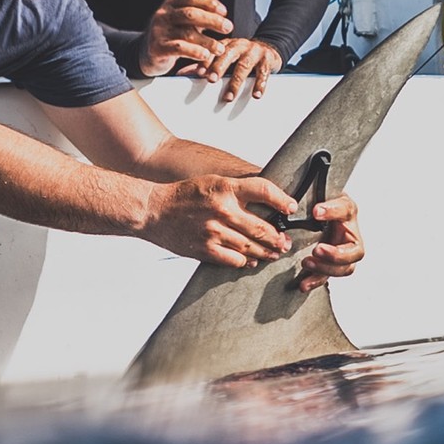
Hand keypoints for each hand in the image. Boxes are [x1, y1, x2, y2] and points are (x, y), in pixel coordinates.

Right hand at [138, 0, 235, 77]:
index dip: (208, 2)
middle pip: (191, 14)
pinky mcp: (157, 47)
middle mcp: (163, 15)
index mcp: (170, 4)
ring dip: (208, 41)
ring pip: (187, 33)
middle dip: (212, 20)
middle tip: (228, 27)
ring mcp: (158, 31)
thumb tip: (223, 17)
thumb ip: (197, 17)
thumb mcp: (181, 22)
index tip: (224, 11)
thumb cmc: (171, 35)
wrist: (146, 53)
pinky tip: (205, 55)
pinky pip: (179, 48)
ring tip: (220, 48)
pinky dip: (195, 51)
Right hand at [140, 174, 293, 268]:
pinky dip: (246, 261)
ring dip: (267, 251)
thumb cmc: (183, 195)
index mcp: (225, 188)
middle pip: (262, 227)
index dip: (282, 200)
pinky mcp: (205, 249)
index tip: (291, 208)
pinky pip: (235, 259)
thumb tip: (265, 201)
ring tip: (274, 252)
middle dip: (278, 237)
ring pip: (251, 246)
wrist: (153, 210)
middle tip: (286, 241)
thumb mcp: (212, 183)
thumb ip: (237, 191)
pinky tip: (252, 260)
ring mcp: (214, 231)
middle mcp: (222, 209)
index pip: (264, 191)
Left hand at [202, 38, 284, 101]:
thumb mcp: (224, 57)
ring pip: (244, 65)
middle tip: (211, 80)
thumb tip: (181, 74)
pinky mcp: (268, 59)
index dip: (207, 61)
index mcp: (226, 44)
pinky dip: (260, 84)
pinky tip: (256, 95)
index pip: (215, 50)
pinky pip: (264, 72)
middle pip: (228, 55)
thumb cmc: (241, 56)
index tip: (199, 73)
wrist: (269, 48)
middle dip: (219, 67)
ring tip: (229, 97)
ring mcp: (255, 51)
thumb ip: (205, 65)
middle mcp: (240, 45)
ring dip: (236, 82)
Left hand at [294, 190, 363, 292]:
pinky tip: (303, 284)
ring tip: (306, 263)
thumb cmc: (320, 201)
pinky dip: (315, 281)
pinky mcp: (331, 264)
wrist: (314, 213)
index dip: (333, 212)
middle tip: (317, 249)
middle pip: (354, 252)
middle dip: (336, 255)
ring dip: (325, 269)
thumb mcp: (320, 193)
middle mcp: (350, 234)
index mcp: (347, 212)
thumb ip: (317, 198)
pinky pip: (327, 277)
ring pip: (344, 268)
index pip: (346, 210)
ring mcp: (343, 252)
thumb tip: (316, 210)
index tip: (316, 212)